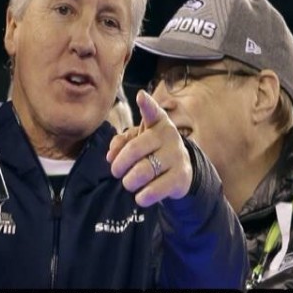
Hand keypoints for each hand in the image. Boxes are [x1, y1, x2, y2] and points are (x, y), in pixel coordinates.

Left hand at [106, 90, 191, 206]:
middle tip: (116, 172)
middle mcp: (169, 136)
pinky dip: (143, 196)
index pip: (152, 111)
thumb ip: (121, 142)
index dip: (146, 104)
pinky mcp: (181, 177)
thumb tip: (110, 156)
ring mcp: (177, 156)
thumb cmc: (152, 151)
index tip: (140, 96)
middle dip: (120, 164)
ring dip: (129, 181)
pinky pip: (155, 189)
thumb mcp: (138, 141)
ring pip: (143, 171)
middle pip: (135, 149)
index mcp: (157, 123)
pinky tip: (140, 196)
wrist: (180, 171)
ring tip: (129, 183)